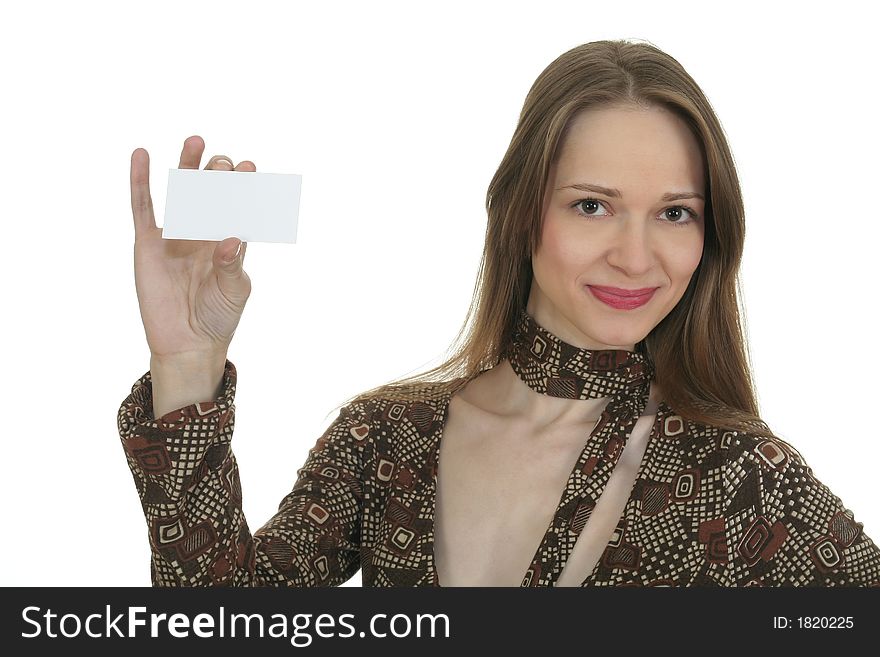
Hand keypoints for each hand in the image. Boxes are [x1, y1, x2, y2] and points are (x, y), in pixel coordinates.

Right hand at [130, 135, 253, 361]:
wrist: (188, 343)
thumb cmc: (218, 317)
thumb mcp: (233, 290)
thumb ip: (232, 263)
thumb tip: (229, 237)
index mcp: (228, 239)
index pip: (237, 205)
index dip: (243, 187)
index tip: (249, 168)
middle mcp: (202, 232)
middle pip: (210, 193)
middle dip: (218, 176)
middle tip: (224, 163)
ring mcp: (175, 235)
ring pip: (180, 194)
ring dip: (188, 167)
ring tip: (196, 142)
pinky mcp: (147, 244)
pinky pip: (142, 208)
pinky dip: (141, 182)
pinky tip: (142, 155)